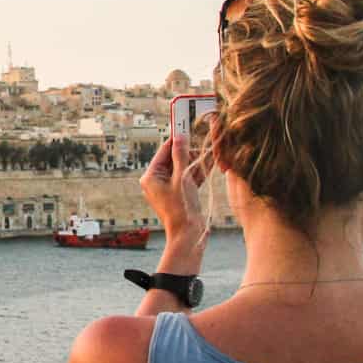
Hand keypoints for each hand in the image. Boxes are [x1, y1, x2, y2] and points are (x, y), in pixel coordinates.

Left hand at [140, 132, 207, 250]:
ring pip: (184, 168)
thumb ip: (181, 156)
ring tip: (209, 151)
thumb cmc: (181, 208)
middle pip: (175, 158)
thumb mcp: (182, 178)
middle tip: (202, 142)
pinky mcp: (181, 193)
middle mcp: (157, 181)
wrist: (189, 235)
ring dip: (196, 161)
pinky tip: (211, 163)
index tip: (187, 126)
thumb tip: (179, 136)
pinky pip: (190, 178)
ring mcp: (170, 187)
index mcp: (151, 176)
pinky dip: (199, 172)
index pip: (164, 150)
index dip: (176, 139)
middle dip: (189, 152)